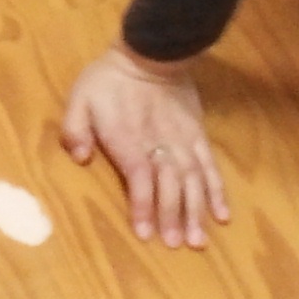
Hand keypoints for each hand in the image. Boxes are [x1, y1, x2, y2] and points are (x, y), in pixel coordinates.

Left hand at [60, 46, 228, 248]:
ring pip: (193, 182)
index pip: (140, 180)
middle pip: (170, 186)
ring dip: (196, 212)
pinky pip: (210, 167)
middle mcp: (160, 146)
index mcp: (130, 141)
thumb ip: (75, 128)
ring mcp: (183, 142)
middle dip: (172, 218)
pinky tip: (222, 214)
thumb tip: (81, 158)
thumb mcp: (80, 97)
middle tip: (176, 246)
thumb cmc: (110, 79)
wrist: (151, 52)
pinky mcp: (198, 136)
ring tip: (199, 240)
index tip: (145, 234)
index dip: (143, 207)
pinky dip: (217, 192)